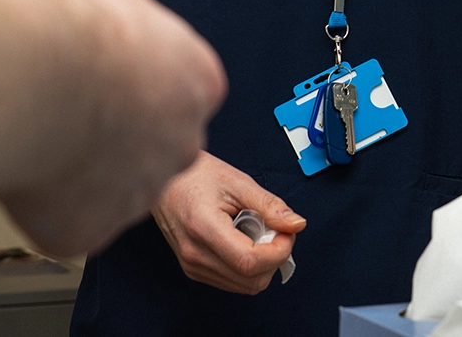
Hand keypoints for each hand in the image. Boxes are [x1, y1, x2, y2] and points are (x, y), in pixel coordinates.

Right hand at [0, 0, 225, 257]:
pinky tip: (27, 165)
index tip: (104, 73)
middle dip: (117, 131)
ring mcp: (141, 194)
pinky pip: (73, 220)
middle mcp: (182, 145)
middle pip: (153, 144)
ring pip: (113, 187)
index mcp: (198, 84)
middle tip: (70, 108)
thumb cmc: (69, 31)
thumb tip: (119, 6)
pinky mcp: (94, 232)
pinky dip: (48, 201)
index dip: (136, 80)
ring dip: (83, 167)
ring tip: (42, 133)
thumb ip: (128, 9)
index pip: (180, 90)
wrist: (25, 81)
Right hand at [152, 151, 304, 293]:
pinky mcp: (194, 269)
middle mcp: (195, 254)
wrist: (165, 179)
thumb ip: (269, 205)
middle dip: (274, 259)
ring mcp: (193, 265)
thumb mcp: (237, 182)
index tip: (287, 232)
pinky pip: (232, 281)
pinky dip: (248, 267)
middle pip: (251, 280)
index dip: (279, 251)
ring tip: (257, 233)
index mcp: (203, 228)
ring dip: (262, 265)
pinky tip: (244, 241)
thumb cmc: (194, 175)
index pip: (250, 262)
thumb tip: (296, 224)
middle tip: (275, 230)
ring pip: (244, 286)